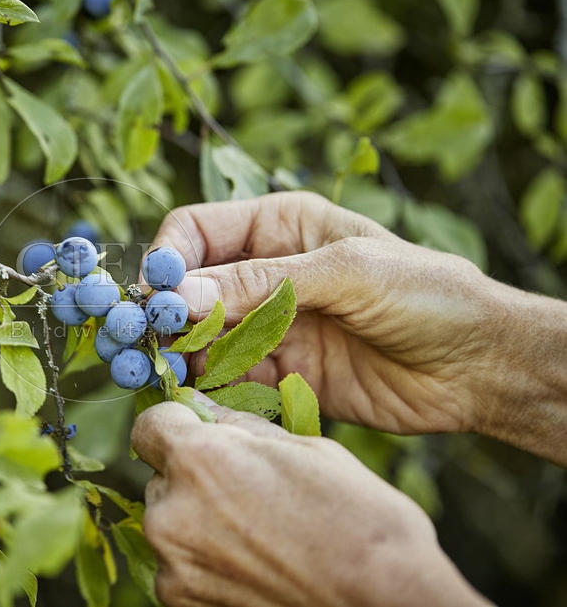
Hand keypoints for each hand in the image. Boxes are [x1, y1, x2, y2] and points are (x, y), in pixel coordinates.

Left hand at [131, 401, 488, 606]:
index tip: (200, 434)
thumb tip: (202, 408)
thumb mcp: (303, 449)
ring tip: (256, 535)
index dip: (177, 426)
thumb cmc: (359, 520)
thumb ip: (238, 427)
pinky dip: (205, 564)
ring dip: (197, 522)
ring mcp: (174, 564)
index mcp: (199, 459)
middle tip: (246, 492)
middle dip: (193, 478)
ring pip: (170, 524)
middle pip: (161, 478)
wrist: (386, 602)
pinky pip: (180, 567)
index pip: (150, 426)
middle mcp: (171, 511)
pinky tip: (252, 567)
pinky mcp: (182, 603)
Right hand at [147, 191, 566, 463]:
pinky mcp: (280, 375)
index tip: (156, 296)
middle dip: (165, 315)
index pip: (195, 232)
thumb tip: (181, 296)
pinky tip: (203, 399)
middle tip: (147, 344)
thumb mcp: (346, 272)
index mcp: (278, 228)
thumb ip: (263, 283)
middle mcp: (264, 274)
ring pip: (200, 338)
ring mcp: (270, 327)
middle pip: (189, 289)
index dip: (167, 259)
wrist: (479, 367)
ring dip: (181, 355)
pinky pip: (228, 381)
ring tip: (169, 376)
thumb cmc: (426, 294)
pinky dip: (209, 390)